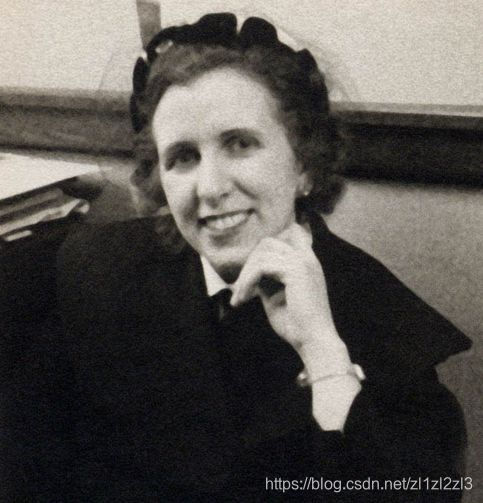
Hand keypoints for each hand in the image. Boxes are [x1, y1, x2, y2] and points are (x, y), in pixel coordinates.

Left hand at [231, 223, 349, 370]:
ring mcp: (303, 262)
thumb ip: (267, 279)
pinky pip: (262, 267)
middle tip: (239, 289)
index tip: (251, 270)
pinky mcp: (296, 270)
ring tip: (240, 298)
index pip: (290, 233)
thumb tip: (250, 270)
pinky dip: (248, 282)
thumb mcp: (276, 295)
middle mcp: (307, 258)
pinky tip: (243, 298)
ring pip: (262, 254)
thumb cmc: (296, 324)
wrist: (313, 341)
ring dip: (245, 276)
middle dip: (249, 264)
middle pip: (267, 243)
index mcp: (306, 263)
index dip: (267, 246)